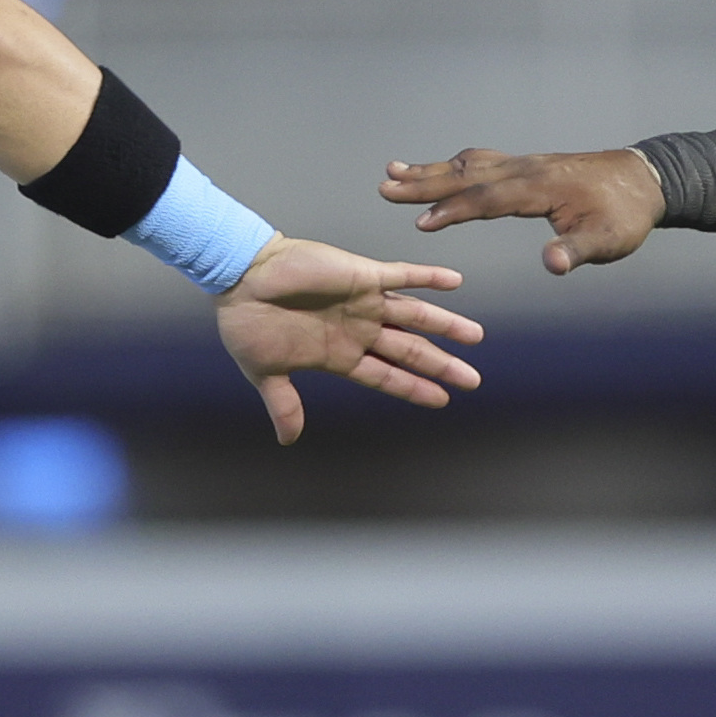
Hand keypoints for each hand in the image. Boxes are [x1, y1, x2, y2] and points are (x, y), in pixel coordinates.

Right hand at [214, 236, 482, 444]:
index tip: (443, 400)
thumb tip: (288, 441)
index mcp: (340, 356)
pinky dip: (428, 278)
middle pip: (411, 352)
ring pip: (416, 316)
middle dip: (442, 366)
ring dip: (446, 326)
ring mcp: (364, 303)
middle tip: (474, 381)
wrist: (239, 278)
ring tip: (476, 337)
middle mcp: (360, 331)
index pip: (387, 377)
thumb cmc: (247, 323)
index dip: (414, 389)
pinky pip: (401, 275)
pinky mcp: (361, 275)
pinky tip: (455, 283)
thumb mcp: (266, 373)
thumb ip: (285, 405)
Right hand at [380, 147, 660, 274]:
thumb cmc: (626, 214)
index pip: (488, 199)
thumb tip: (550, 263)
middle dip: (424, 182)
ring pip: (469, 164)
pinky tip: (439, 169)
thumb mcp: (608, 241)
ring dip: (431, 170)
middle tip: (384, 185)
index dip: (454, 211)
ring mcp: (525, 164)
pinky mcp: (527, 167)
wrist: (646, 180)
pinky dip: (454, 166)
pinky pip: (481, 163)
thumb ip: (577, 252)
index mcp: (540, 188)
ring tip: (394, 170)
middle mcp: (526, 170)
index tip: (420, 221)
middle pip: (467, 175)